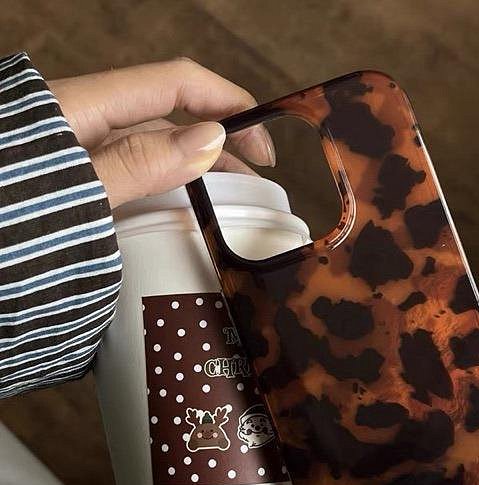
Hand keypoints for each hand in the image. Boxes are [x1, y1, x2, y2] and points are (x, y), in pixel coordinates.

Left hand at [49, 58, 274, 208]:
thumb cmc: (3, 215)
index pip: (175, 83)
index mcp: (81, 105)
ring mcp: (78, 145)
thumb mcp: (76, 189)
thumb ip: (137, 163)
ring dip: (196, 159)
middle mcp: (84, 117)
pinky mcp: (74, 171)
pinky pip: (131, 163)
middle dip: (220, 136)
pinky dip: (165, 175)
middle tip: (256, 170)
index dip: (228, 103)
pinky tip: (180, 194)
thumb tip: (209, 139)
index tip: (262, 142)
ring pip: (153, 140)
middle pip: (169, 112)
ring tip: (230, 187)